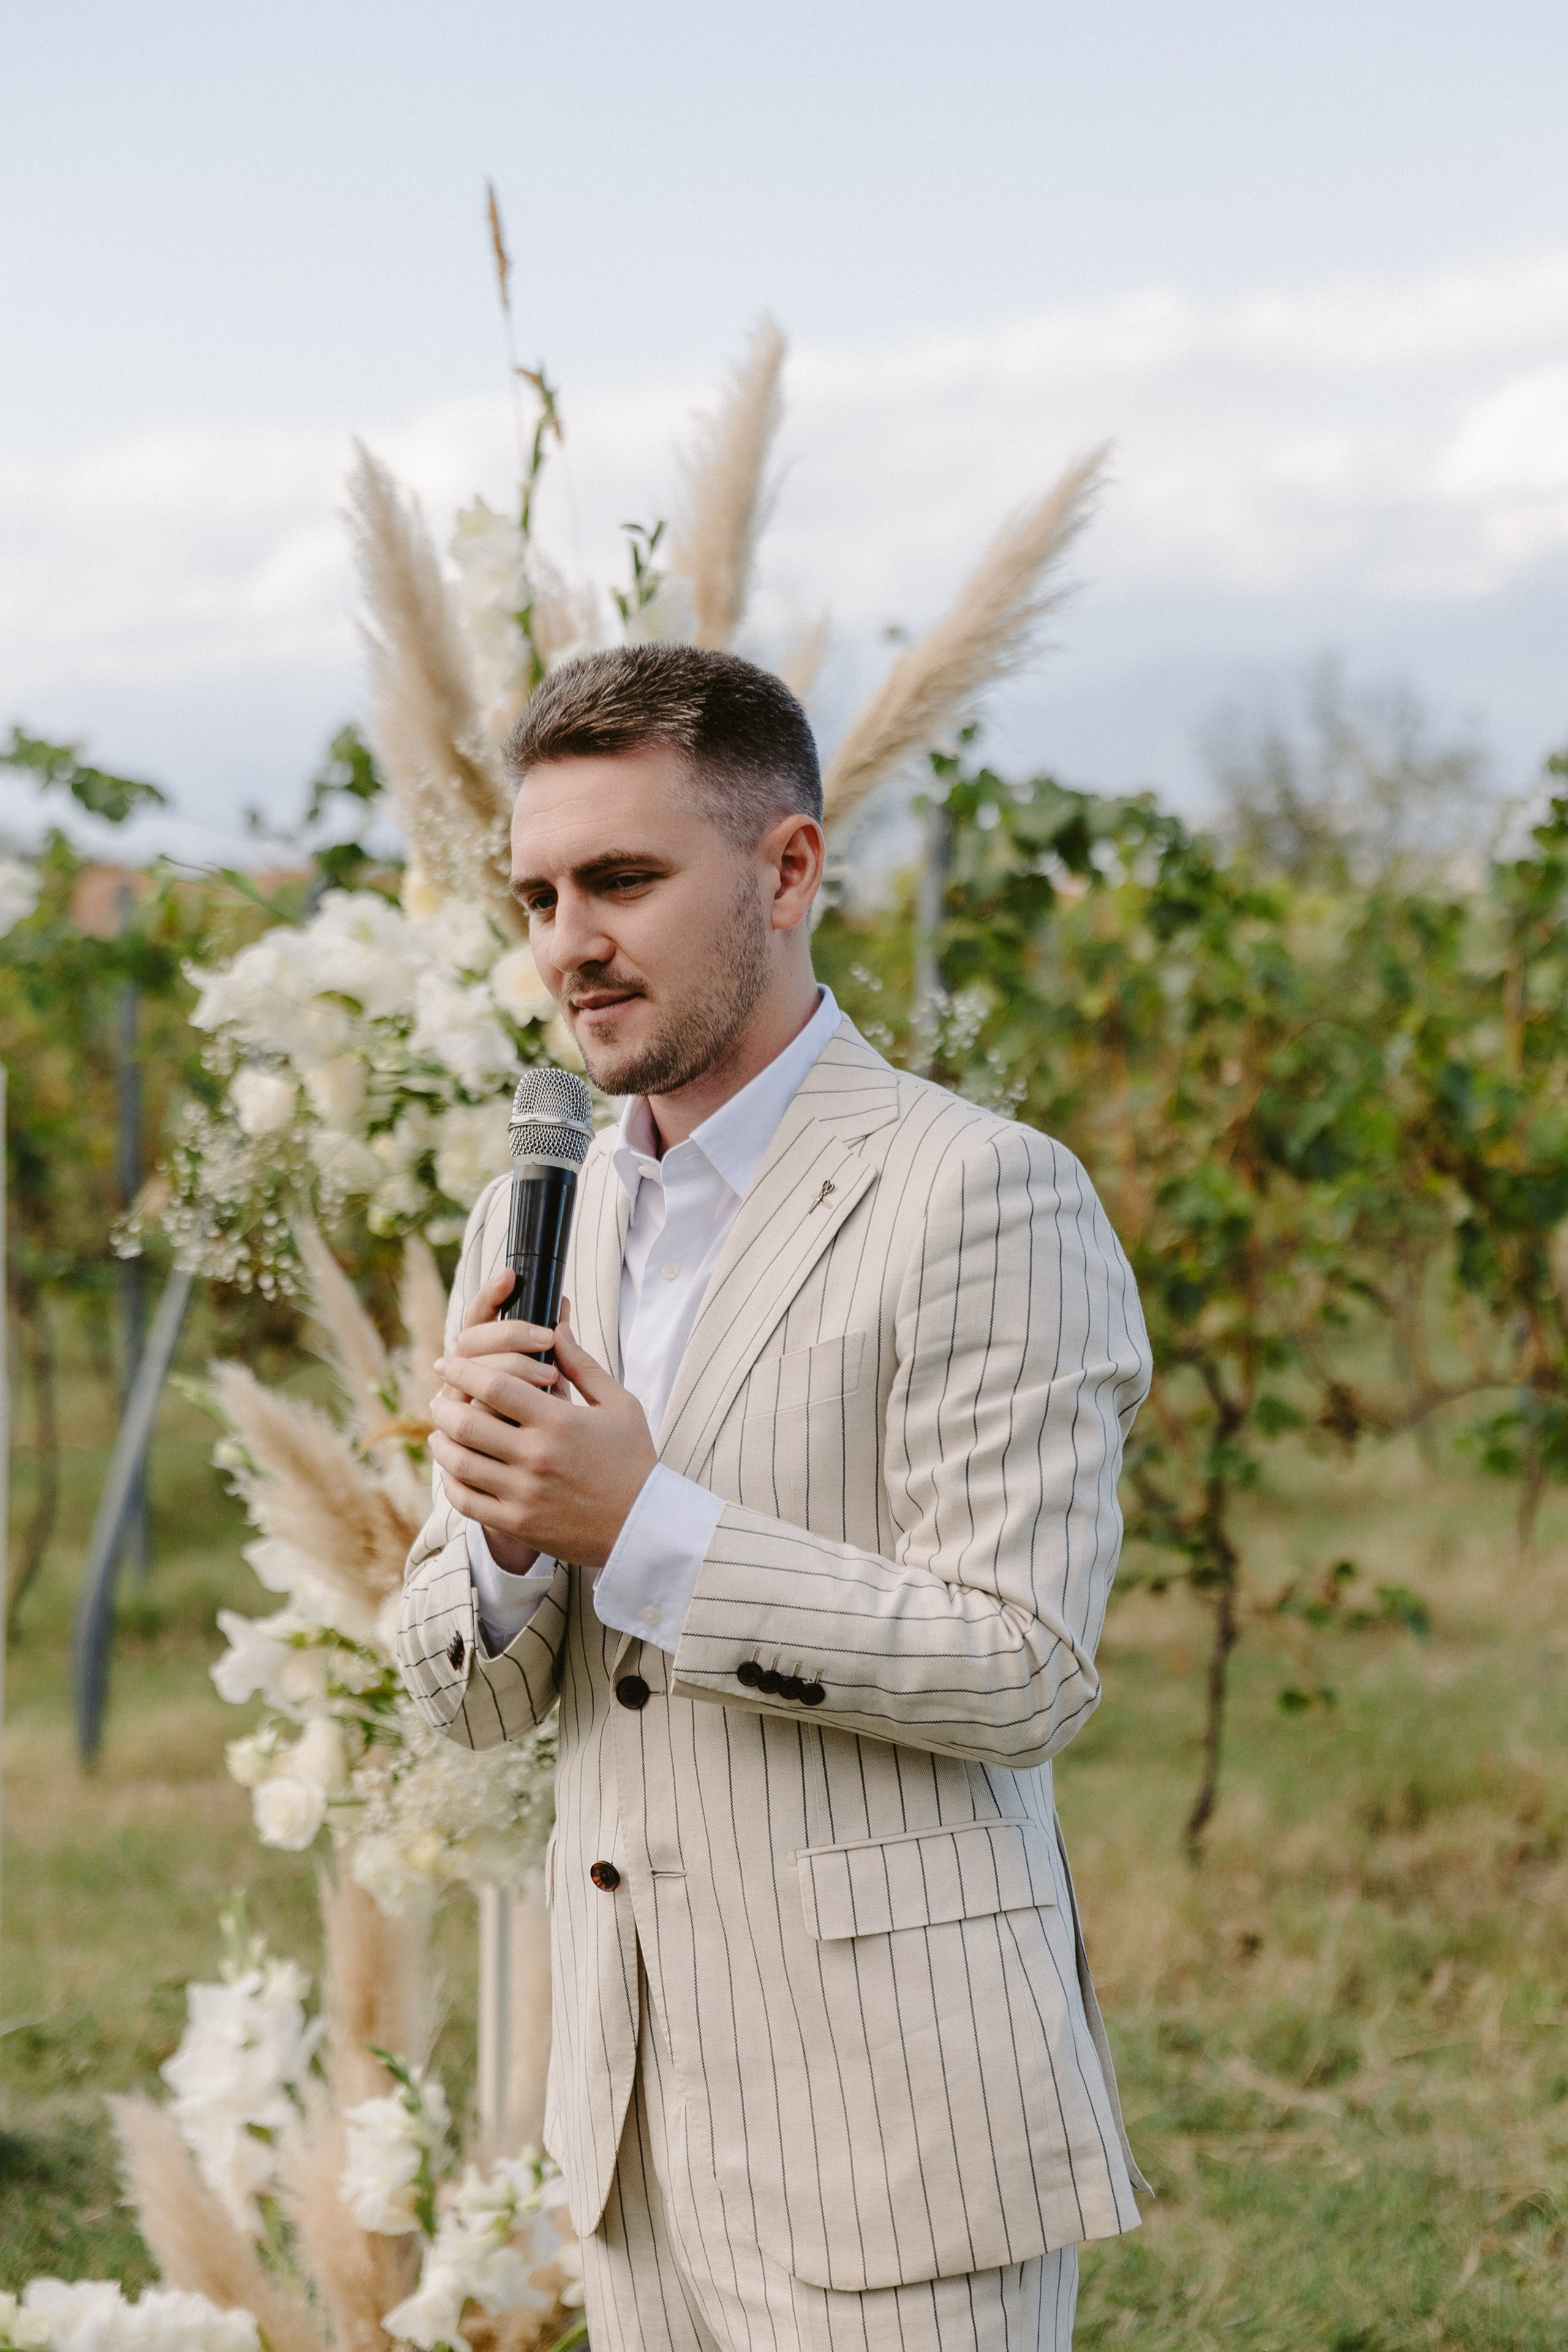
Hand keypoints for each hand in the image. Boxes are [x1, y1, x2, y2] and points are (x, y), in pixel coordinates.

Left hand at [429, 1276, 656, 1569]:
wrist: (643, 1526)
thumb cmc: (633, 1460)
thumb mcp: (619, 1405)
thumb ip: (582, 1365)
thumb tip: (556, 1326)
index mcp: (559, 1422)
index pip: (494, 1386)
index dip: (464, 1370)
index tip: (449, 1362)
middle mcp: (536, 1457)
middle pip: (467, 1423)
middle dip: (445, 1405)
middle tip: (441, 1397)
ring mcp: (524, 1494)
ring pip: (460, 1462)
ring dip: (442, 1441)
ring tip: (440, 1430)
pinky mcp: (518, 1523)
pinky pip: (466, 1500)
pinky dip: (451, 1481)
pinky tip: (453, 1468)